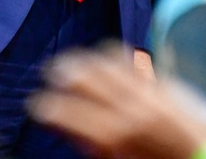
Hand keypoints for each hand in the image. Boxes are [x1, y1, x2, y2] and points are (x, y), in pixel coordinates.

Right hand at [28, 42, 205, 158]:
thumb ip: (98, 147)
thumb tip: (72, 131)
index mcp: (117, 135)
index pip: (70, 112)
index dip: (48, 107)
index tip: (37, 105)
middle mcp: (132, 107)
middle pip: (86, 79)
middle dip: (63, 73)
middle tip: (49, 73)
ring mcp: (151, 92)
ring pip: (108, 63)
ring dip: (86, 60)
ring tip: (72, 61)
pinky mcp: (168, 85)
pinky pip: (134, 63)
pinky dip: (114, 58)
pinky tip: (105, 58)